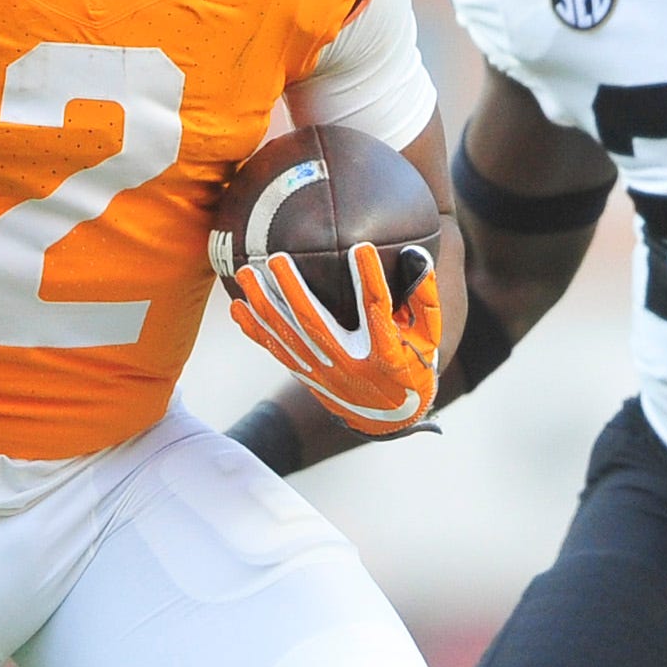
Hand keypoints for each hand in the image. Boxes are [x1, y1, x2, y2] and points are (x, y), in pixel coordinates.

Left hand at [228, 245, 440, 435]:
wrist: (390, 418)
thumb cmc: (413, 365)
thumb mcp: (429, 337)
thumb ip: (425, 297)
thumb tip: (415, 253)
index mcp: (385, 354)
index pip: (376, 311)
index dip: (369, 280)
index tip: (361, 248)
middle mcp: (349, 366)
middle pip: (315, 325)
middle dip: (293, 291)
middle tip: (277, 258)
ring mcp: (324, 373)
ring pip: (288, 337)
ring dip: (264, 305)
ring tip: (246, 272)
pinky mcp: (307, 376)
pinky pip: (277, 351)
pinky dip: (255, 329)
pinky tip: (236, 306)